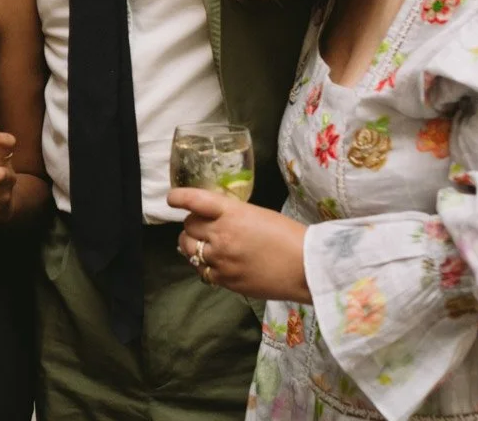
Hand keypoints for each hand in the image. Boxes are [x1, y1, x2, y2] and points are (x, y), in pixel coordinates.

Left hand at [168, 187, 308, 302]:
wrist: (305, 267)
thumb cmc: (288, 236)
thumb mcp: (258, 214)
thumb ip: (232, 215)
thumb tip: (213, 220)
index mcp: (232, 213)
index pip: (195, 201)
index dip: (179, 197)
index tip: (172, 198)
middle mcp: (221, 235)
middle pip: (188, 226)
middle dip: (193, 224)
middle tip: (203, 226)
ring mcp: (221, 260)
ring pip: (188, 249)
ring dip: (192, 244)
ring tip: (204, 244)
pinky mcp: (224, 280)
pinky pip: (201, 270)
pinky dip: (203, 264)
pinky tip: (213, 262)